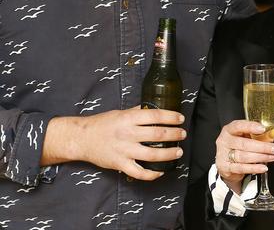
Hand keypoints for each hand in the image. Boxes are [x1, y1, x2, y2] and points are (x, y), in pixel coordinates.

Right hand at [44, 107, 185, 180]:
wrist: (81, 138)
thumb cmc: (101, 124)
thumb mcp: (121, 112)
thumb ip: (137, 112)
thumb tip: (154, 108)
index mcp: (129, 118)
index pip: (156, 115)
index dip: (171, 117)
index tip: (180, 119)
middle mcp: (128, 134)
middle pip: (158, 134)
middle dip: (174, 135)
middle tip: (182, 135)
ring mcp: (124, 150)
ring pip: (152, 154)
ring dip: (168, 154)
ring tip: (178, 152)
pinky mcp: (119, 164)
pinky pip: (139, 172)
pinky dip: (151, 174)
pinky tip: (160, 172)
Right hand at [215, 120, 273, 192]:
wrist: (227, 163)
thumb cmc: (240, 146)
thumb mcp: (250, 136)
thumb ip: (266, 132)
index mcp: (230, 130)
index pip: (238, 126)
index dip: (250, 126)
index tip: (263, 129)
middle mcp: (225, 141)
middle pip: (244, 144)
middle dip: (263, 147)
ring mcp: (223, 155)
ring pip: (244, 156)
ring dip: (261, 157)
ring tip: (273, 157)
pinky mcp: (225, 167)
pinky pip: (241, 168)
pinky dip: (254, 168)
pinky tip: (264, 167)